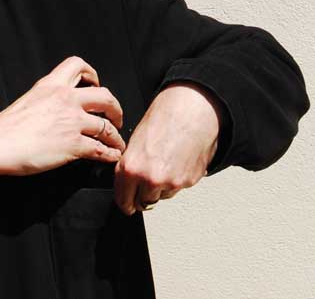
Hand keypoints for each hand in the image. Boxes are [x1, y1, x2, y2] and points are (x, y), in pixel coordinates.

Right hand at [0, 56, 124, 177]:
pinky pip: (100, 148)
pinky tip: (111, 156)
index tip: (96, 84)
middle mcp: (65, 99)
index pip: (78, 65)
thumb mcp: (29, 99)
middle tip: (115, 117)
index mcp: (51, 85)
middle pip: (105, 96)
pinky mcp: (73, 144)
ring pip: (106, 126)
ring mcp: (71, 121)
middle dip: (115, 107)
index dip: (92, 74)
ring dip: (115, 136)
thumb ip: (47, 98)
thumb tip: (56, 109)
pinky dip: (109, 153)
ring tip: (117, 142)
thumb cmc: (5, 127)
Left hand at [114, 81, 221, 215]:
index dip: (125, 203)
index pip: (123, 200)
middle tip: (150, 179)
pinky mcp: (188, 181)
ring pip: (162, 196)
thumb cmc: (165, 118)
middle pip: (143, 203)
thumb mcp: (135, 141)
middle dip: (144, 194)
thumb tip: (129, 181)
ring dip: (163, 186)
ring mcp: (170, 182)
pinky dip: (178, 178)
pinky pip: (178, 188)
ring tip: (167, 161)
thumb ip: (131, 166)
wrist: (191, 109)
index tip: (128, 205)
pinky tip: (179, 160)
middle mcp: (149, 178)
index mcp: (131, 167)